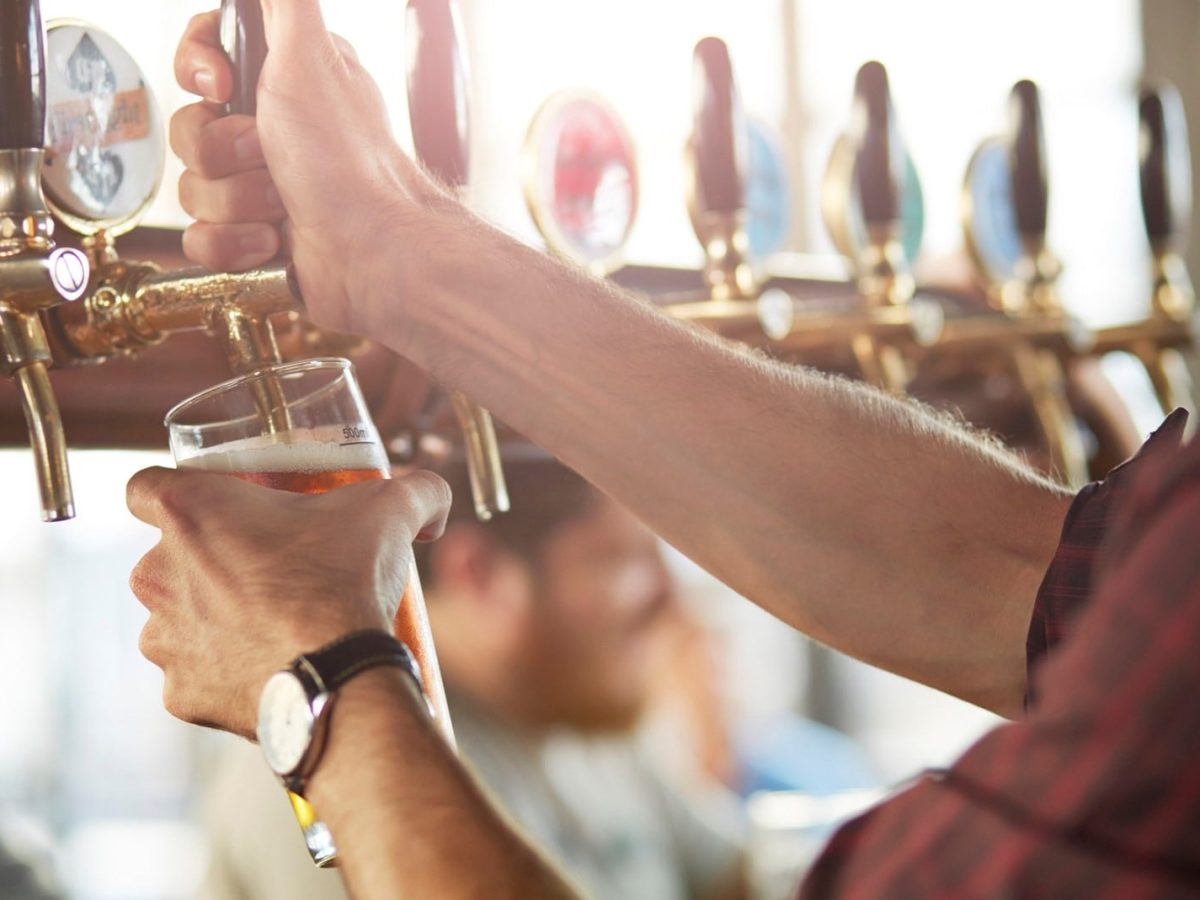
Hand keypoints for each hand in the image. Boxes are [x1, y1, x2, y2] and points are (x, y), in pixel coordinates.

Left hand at [127, 466, 449, 738]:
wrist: (340, 681)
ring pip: (177, 617)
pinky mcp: (180, 693)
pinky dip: (226, 669)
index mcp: (189, 513)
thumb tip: (433, 495)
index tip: (215, 504)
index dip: (177, 492)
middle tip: (271, 565)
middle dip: (210, 561)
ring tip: (273, 619)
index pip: (143, 485)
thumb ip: (414, 489)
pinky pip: (196, 672)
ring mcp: (164, 639)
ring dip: (214, 616)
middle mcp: (157, 574)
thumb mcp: (388, 511)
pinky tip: (270, 662)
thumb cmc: (344, 583)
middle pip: (165, 556)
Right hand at [170, 3, 449, 335]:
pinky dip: (232, 243)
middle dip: (222, 151)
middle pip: (190, 127)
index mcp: (286, 80)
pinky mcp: (255, 239)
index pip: (204, 56)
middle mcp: (274, 132)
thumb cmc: (349, 161)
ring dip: (234, 200)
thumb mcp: (311, 54)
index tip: (221, 85)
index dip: (198, 69)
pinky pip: (201, 238)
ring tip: (282, 206)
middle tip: (268, 157)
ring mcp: (262, 188)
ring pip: (193, 187)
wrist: (374, 253)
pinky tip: (271, 242)